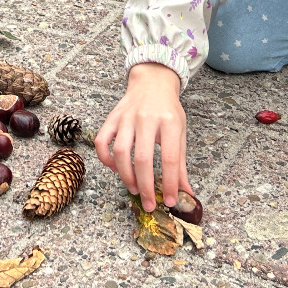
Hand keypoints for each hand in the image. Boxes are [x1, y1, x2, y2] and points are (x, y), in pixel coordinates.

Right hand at [94, 62, 192, 210]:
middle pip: (142, 158)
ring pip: (120, 152)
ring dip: (126, 176)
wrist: (152, 82)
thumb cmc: (168, 111)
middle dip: (146, 186)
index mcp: (169, 122)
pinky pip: (101, 141)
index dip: (170, 183)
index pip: (170, 158)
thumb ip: (181, 164)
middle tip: (149, 204)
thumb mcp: (181, 133)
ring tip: (134, 189)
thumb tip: (186, 193)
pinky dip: (105, 159)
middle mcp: (146, 119)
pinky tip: (115, 169)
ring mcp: (126, 117)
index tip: (170, 201)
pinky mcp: (111, 118)